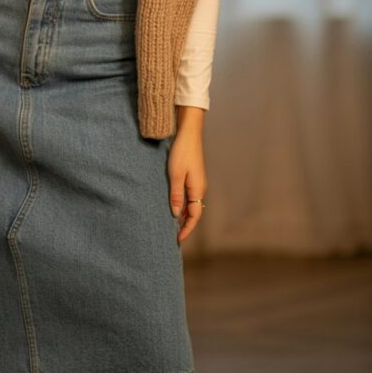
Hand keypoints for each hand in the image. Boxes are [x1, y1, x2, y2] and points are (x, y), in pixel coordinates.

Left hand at [168, 124, 206, 242]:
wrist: (188, 133)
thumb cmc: (181, 152)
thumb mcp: (175, 175)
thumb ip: (175, 195)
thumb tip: (175, 214)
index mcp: (197, 190)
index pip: (194, 216)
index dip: (187, 229)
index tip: (178, 240)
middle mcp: (199, 188)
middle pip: (194, 212)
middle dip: (185, 225)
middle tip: (173, 236)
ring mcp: (197, 182)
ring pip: (191, 204)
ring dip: (183, 214)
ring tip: (171, 224)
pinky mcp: (193, 176)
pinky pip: (189, 196)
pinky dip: (182, 204)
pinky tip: (173, 205)